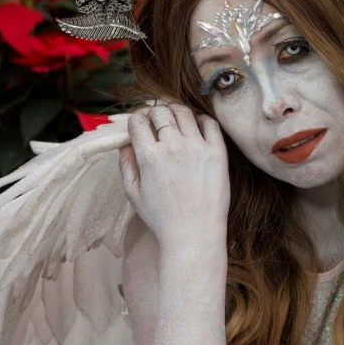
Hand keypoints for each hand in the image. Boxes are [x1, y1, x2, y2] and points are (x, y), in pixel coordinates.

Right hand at [118, 102, 230, 242]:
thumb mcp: (133, 194)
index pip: (137, 121)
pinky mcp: (217, 152)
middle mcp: (173, 147)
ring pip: (184, 112)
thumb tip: (125, 144)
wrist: (194, 233)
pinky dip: (201, 119)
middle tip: (156, 119)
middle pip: (160, 112)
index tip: (140, 125)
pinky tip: (197, 126)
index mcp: (149, 156)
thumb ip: (126, 165)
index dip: (136, 120)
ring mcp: (197, 147)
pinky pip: (210, 124)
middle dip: (154, 112)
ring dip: (175, 111)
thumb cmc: (162, 218)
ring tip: (175, 118)